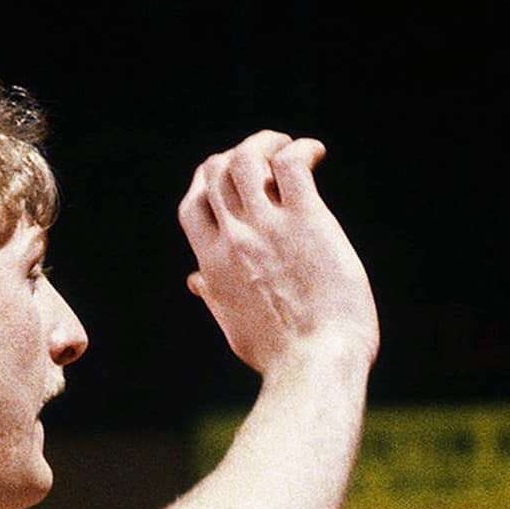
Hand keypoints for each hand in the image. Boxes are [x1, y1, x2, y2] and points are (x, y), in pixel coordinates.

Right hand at [178, 130, 378, 375]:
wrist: (316, 367)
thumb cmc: (281, 357)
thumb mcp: (236, 326)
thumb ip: (215, 296)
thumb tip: (195, 281)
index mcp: (213, 264)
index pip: (193, 205)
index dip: (207, 182)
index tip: (230, 180)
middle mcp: (234, 240)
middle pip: (216, 172)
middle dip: (235, 155)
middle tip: (265, 158)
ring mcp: (268, 228)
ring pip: (247, 158)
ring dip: (265, 142)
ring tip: (288, 144)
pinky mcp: (306, 221)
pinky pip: (291, 164)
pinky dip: (301, 148)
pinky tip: (316, 154)